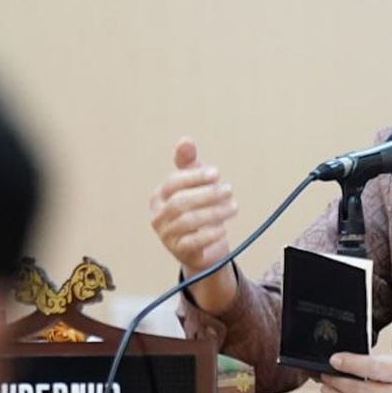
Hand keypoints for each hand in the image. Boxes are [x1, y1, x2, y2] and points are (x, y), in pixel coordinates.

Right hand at [148, 138, 238, 313]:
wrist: (203, 247)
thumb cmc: (197, 208)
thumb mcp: (195, 184)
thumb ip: (189, 163)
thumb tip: (185, 140)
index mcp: (158, 197)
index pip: (172, 183)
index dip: (195, 177)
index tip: (217, 173)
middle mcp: (157, 217)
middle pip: (180, 203)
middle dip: (207, 195)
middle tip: (229, 190)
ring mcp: (166, 236)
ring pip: (188, 221)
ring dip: (215, 212)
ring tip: (234, 207)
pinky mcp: (179, 252)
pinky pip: (194, 242)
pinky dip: (210, 233)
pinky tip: (224, 228)